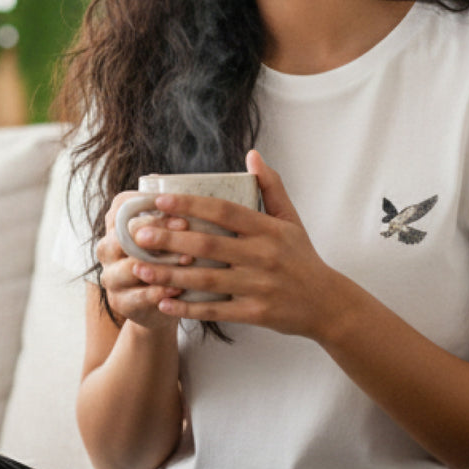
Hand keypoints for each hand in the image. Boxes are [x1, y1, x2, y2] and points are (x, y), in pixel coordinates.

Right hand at [95, 191, 195, 336]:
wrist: (162, 304)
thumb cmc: (168, 258)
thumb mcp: (167, 232)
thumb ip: (167, 210)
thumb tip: (169, 180)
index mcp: (115, 225)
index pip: (123, 206)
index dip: (149, 203)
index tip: (178, 205)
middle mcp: (107, 248)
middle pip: (124, 234)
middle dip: (157, 230)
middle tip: (187, 227)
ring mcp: (110, 276)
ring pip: (129, 267)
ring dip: (161, 262)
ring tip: (188, 259)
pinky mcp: (119, 301)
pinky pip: (137, 296)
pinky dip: (159, 291)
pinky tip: (179, 287)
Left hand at [133, 150, 344, 338]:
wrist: (328, 304)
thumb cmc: (303, 258)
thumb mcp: (292, 219)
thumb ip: (271, 186)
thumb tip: (252, 155)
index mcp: (269, 229)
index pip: (224, 211)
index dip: (191, 205)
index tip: (160, 201)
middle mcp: (262, 256)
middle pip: (208, 245)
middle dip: (170, 239)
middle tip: (139, 234)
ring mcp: (258, 286)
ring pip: (206, 279)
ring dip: (171, 275)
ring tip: (141, 269)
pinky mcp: (255, 313)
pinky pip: (215, 310)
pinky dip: (188, 307)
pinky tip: (164, 302)